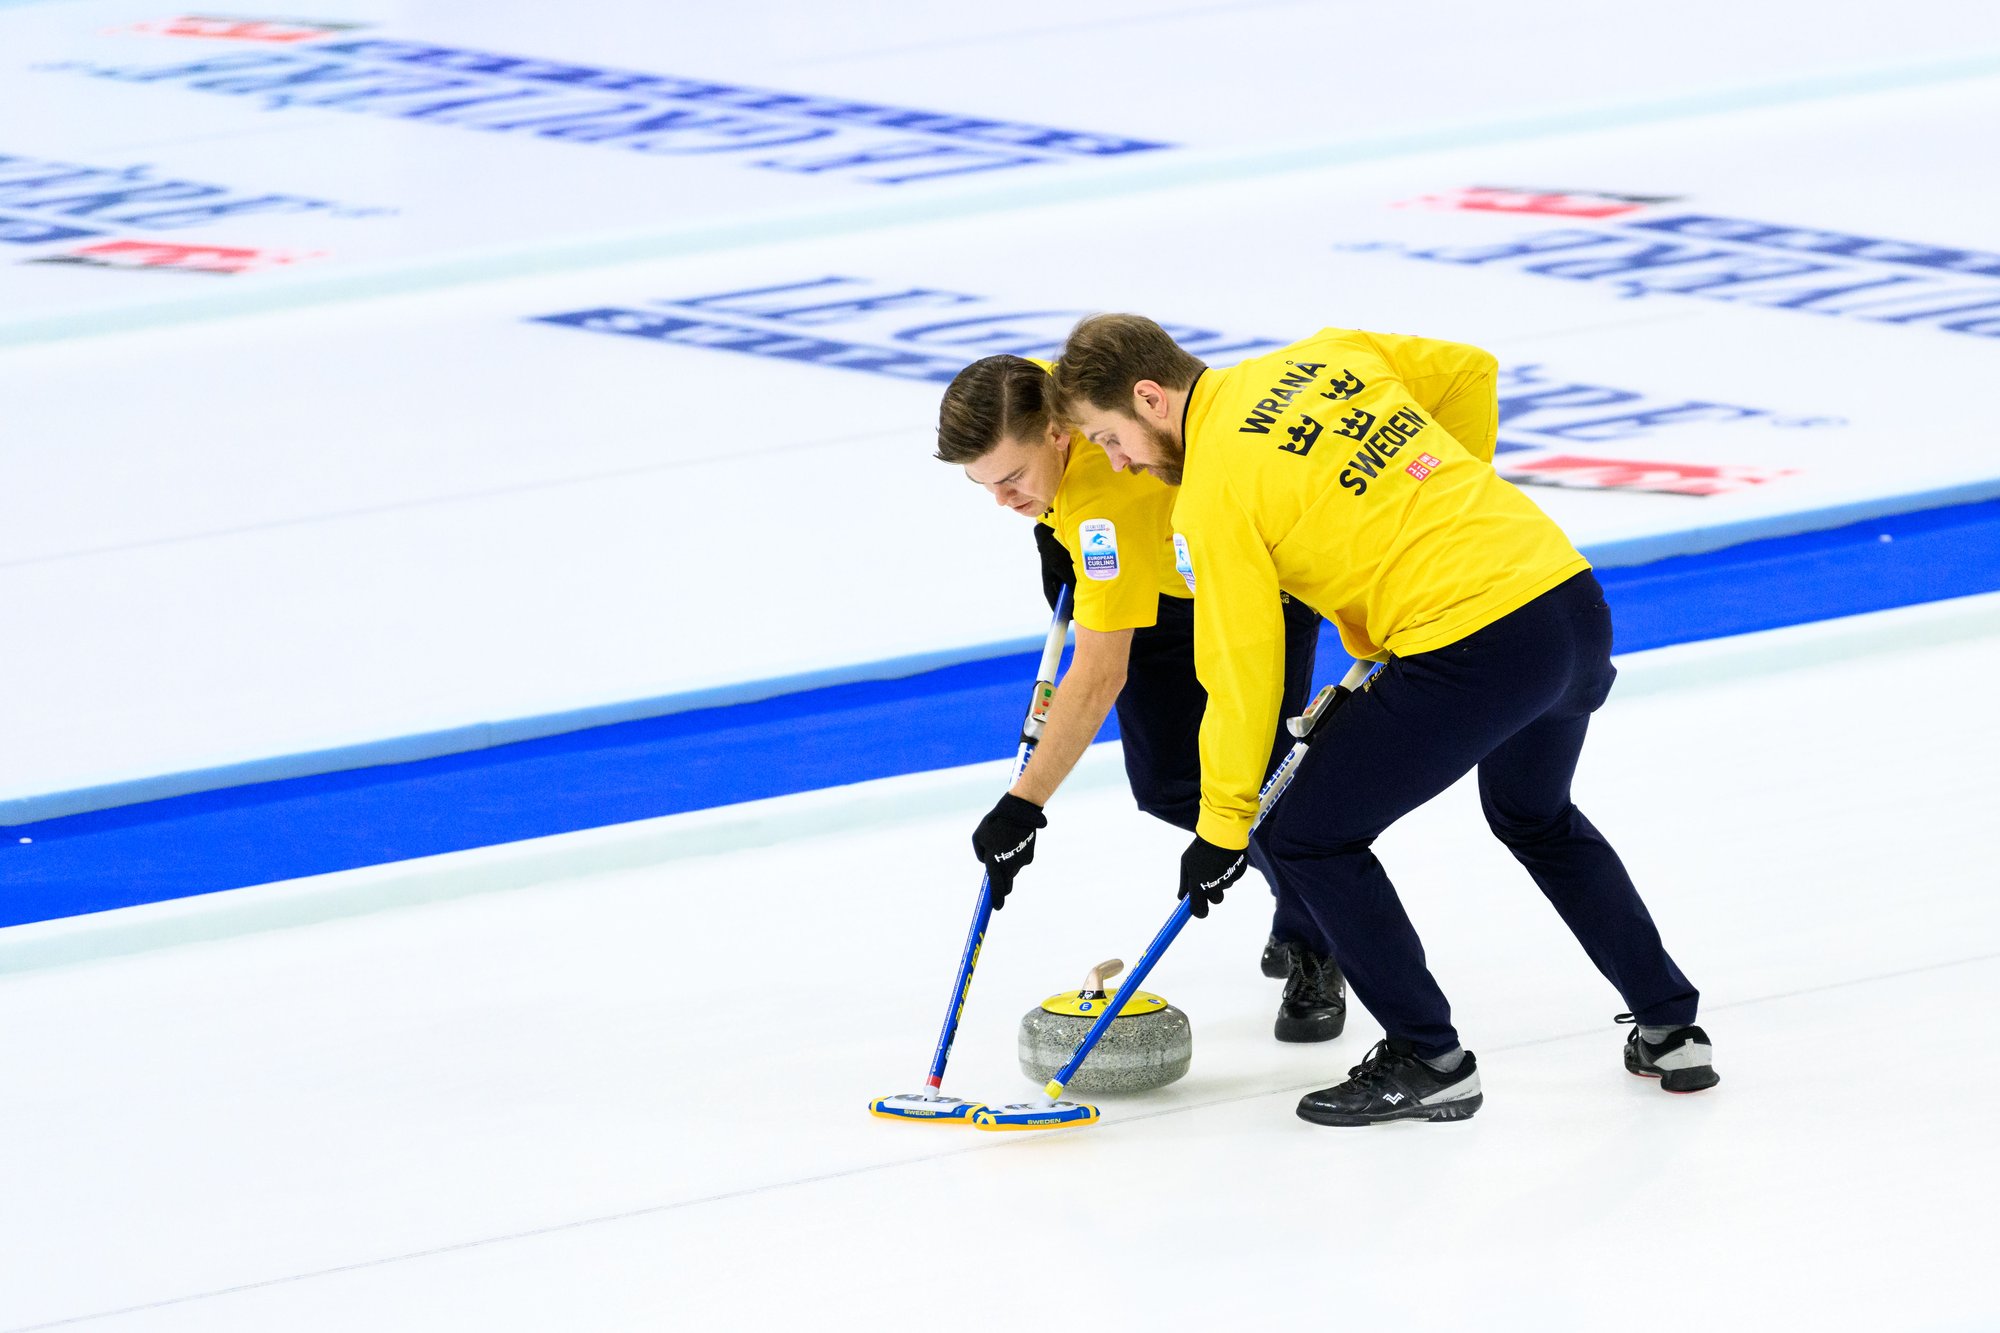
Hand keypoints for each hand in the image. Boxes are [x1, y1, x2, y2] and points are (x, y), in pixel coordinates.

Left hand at [971, 794, 1046, 908]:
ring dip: (1007, 866)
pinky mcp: (1029, 857)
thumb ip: (980, 854)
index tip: (996, 908)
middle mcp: (1009, 866)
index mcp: (994, 862)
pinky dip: (1016, 857)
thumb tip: (986, 864)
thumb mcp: (978, 837)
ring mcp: (1021, 863)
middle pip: (1007, 885)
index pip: (996, 887)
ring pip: (1012, 871)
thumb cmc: (994, 823)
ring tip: (1004, 846)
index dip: (996, 899)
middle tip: (998, 881)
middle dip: (1002, 886)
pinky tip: (1014, 842)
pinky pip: (1020, 862)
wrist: (1019, 812)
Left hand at [1178, 836, 1246, 918]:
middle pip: (1215, 900)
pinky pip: (1232, 877)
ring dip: (1220, 880)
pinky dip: (1228, 871)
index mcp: (1198, 885)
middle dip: (1212, 894)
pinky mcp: (1239, 873)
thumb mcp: (1186, 864)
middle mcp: (1214, 886)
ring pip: (1224, 887)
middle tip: (1208, 882)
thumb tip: (1181, 898)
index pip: (1199, 910)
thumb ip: (1185, 883)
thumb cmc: (1200, 849)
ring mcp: (1228, 880)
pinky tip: (1224, 859)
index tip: (1198, 910)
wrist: (1222, 834)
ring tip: (1216, 863)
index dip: (1199, 912)